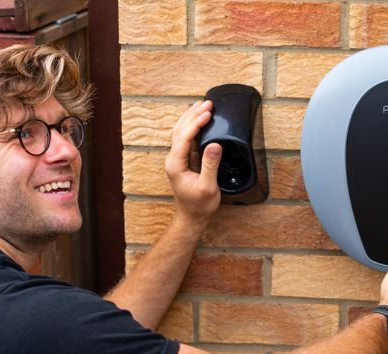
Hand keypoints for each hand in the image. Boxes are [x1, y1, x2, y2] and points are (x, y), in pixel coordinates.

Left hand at [165, 100, 220, 223]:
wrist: (192, 216)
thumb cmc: (199, 205)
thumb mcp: (207, 187)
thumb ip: (210, 165)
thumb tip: (214, 145)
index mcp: (175, 165)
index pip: (184, 138)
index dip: (196, 124)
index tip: (208, 114)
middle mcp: (173, 159)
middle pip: (180, 130)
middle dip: (193, 115)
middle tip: (208, 103)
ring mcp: (177, 158)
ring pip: (181, 132)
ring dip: (191, 117)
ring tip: (203, 105)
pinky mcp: (184, 159)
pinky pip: (186, 138)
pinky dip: (193, 126)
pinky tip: (199, 118)